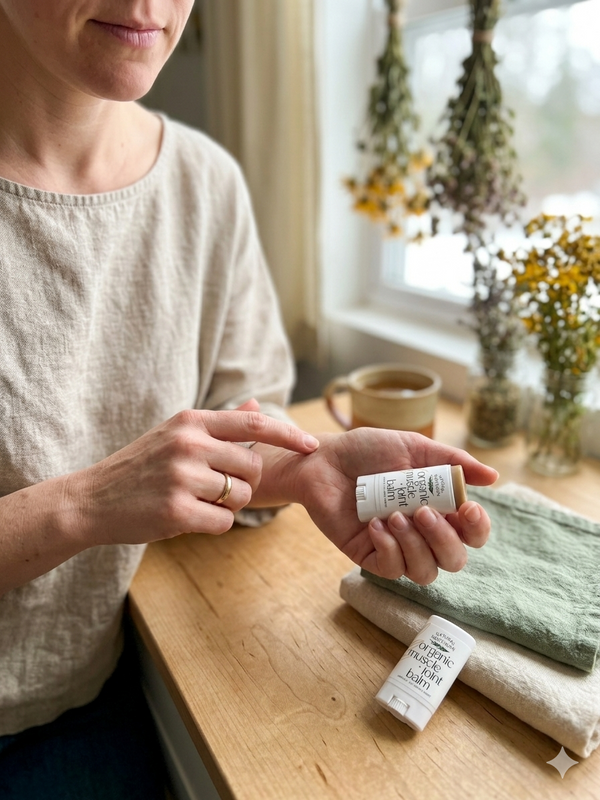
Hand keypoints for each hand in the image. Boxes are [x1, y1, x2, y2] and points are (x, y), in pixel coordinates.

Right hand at [71, 400, 318, 546]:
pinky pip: (224, 521)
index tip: (311, 444)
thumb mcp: (176, 433)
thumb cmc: (140, 467)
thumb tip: (255, 404)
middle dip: (245, 483)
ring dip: (228, 505)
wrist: (92, 499)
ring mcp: (182, 476)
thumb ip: (219, 423)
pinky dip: (212, 524)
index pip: (254, 424)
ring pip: (241, 496)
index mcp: (192, 420)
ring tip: (196, 500)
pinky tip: (187, 517)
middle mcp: (189, 443)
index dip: (289, 434)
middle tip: (216, 488)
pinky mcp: (176, 510)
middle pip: (254, 467)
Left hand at [289, 428, 497, 582]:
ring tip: (394, 516)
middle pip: (455, 560)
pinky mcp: (370, 556)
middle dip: (444, 539)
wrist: (324, 458)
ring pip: (426, 572)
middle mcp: (422, 532)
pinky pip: (392, 570)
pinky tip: (375, 525)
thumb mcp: (413, 447)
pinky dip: (389, 548)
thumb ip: (452, 461)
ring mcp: (397, 546)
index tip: (467, 508)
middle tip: (423, 511)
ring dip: (415, 546)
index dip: (477, 529)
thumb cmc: (368, 451)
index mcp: (439, 507)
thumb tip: (494, 476)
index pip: (472, 533)